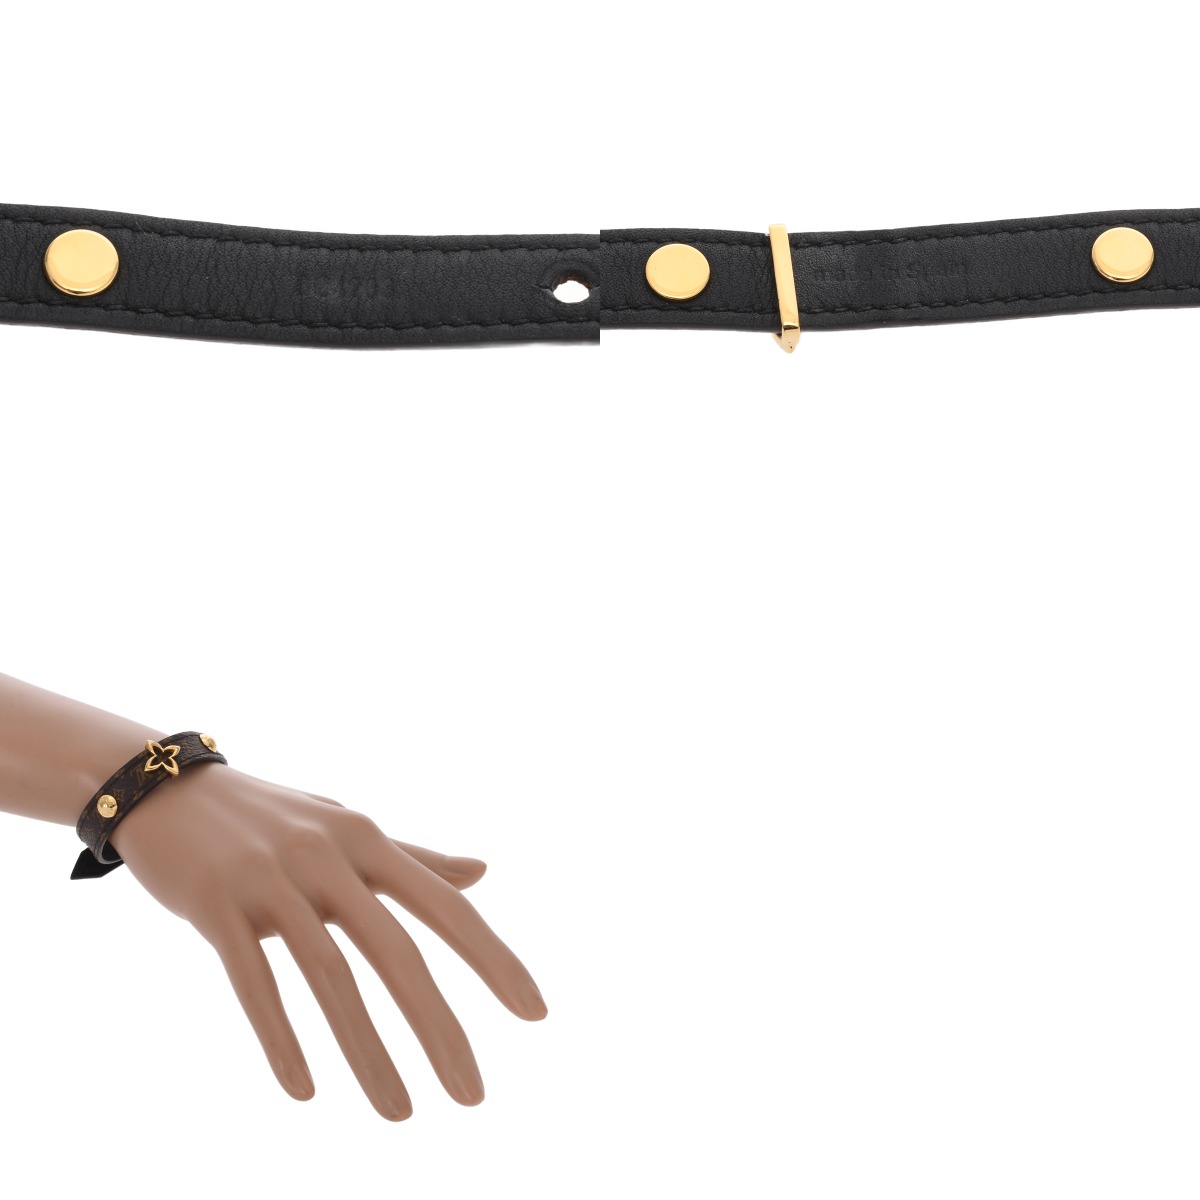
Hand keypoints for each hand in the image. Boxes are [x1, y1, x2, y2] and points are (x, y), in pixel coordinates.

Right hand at [108, 761, 546, 1119]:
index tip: (536, 1013)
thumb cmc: (276, 818)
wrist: (172, 790)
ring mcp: (271, 880)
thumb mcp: (349, 828)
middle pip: (396, 951)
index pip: (445, 906)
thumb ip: (415, 859)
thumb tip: (483, 871)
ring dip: (367, 1052)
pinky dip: (279, 1038)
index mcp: (368, 841)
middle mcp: (328, 858)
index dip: (493, 959)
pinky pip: (253, 981)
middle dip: (438, 1027)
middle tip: (473, 1096)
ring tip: (400, 1113)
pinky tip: (304, 1092)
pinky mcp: (217, 905)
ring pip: (328, 977)